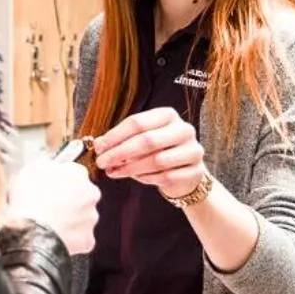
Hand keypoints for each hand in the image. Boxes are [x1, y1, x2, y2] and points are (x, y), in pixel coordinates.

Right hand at [4, 154, 99, 254]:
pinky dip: (69, 238)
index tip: (49, 184)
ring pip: (81, 217)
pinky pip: (79, 238)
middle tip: (48, 204)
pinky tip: (55, 236)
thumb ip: (47, 164)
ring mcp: (90, 218)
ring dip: (69, 219)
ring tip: (49, 223)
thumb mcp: (32, 168)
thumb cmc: (31, 199)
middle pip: (81, 195)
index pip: (73, 171)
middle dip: (68, 199)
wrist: (32, 233)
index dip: (60, 179)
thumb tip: (48, 166)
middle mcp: (90, 195)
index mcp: (78, 174)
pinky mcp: (87, 240)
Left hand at [94, 108, 208, 202]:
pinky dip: (147, 178)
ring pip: (157, 160)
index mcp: (168, 115)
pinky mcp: (196, 171)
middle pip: (147, 140)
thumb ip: (120, 140)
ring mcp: (193, 150)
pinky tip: (137, 178)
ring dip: (131, 168)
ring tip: (115, 172)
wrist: (186, 171)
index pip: (137, 122)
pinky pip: (166, 177)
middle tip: (102, 162)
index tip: (99, 147)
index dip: (115, 135)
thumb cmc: (159, 151)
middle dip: (120, 153)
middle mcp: (183, 129)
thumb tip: (98, 144)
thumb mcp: (139, 140)